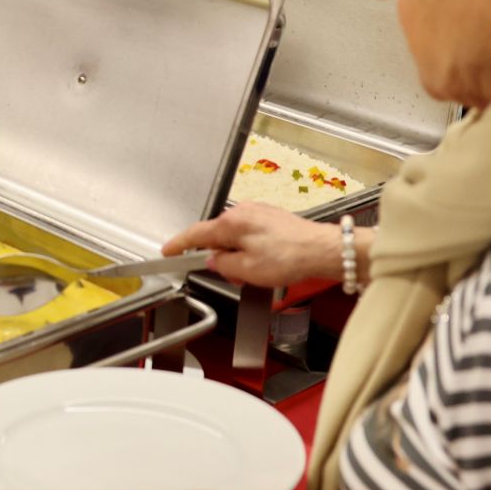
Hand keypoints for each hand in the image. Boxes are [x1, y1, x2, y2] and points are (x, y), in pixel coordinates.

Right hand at [165, 202, 338, 288]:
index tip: (167, 251)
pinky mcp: (272, 218)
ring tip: (258, 273)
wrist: (323, 250)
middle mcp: (242, 212)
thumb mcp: (247, 270)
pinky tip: (267, 263)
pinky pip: (251, 234)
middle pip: (217, 237)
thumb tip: (214, 261)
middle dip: (220, 258)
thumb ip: (222, 265)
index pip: (195, 234)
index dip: (178, 245)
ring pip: (236, 237)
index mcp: (230, 223)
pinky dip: (252, 250)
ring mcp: (258, 213)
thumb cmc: (289, 257)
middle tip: (234, 277)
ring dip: (239, 256)